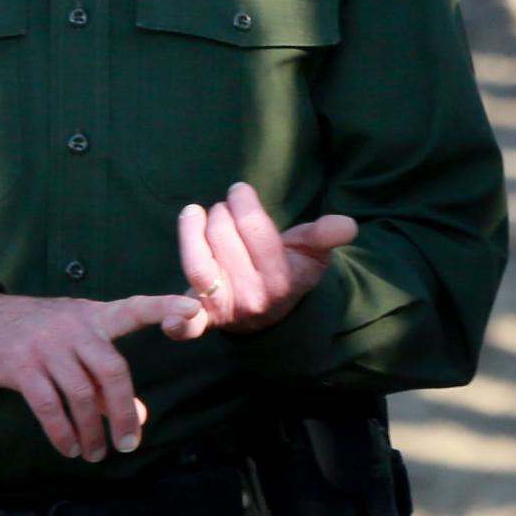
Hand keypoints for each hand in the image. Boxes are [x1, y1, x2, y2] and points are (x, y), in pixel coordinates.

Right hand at [0, 288, 201, 460]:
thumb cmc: (40, 334)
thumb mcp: (77, 343)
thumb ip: (106, 377)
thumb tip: (137, 418)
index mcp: (96, 316)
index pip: (136, 309)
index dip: (164, 309)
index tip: (193, 310)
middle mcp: (75, 328)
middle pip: (112, 371)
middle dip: (123, 412)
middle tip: (129, 443)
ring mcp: (47, 346)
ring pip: (81, 394)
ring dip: (91, 430)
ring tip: (97, 453)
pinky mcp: (20, 366)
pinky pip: (48, 406)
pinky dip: (62, 432)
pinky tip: (70, 449)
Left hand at [173, 181, 357, 334]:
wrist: (271, 314)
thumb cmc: (290, 271)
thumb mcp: (312, 253)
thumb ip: (326, 235)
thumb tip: (347, 225)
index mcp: (282, 278)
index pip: (255, 230)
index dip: (243, 203)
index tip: (239, 190)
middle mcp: (253, 296)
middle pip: (223, 239)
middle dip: (221, 214)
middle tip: (224, 210)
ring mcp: (226, 309)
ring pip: (199, 264)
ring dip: (191, 232)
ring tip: (194, 214)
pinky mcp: (203, 319)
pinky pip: (187, 324)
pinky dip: (177, 320)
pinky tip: (169, 317)